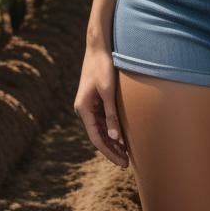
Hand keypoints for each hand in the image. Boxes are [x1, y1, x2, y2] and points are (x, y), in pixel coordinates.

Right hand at [73, 42, 128, 168]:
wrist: (98, 47)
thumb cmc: (103, 67)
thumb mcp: (108, 91)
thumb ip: (111, 114)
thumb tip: (114, 138)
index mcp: (84, 108)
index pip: (96, 138)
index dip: (109, 152)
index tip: (121, 162)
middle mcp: (84, 109)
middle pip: (98, 136)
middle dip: (111, 150)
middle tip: (125, 163)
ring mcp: (89, 105)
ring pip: (100, 129)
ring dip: (112, 141)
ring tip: (125, 154)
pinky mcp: (96, 100)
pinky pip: (103, 120)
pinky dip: (111, 129)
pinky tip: (121, 137)